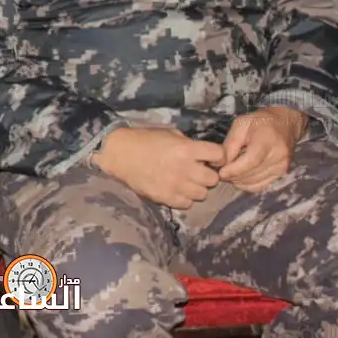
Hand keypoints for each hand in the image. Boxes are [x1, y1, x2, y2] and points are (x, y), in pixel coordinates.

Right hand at [92, 127, 224, 209]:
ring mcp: (175, 185)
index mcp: (186, 149)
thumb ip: (188, 143)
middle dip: (207, 174)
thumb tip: (203, 154)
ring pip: (202, 194)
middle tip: (197, 171)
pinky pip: (186, 204)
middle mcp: (184, 168)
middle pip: (213, 179)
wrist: (119, 153)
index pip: (218, 155)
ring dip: (196, 187)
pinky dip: (184, 197)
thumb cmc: (144, 139)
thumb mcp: (169, 133)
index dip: (218, 156)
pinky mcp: (165, 197)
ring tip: (186, 181)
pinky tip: (176, 189)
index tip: (212, 157)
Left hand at [217, 107, 306, 192]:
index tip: (221, 172)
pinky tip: (239, 178)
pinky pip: (261, 186)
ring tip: (228, 174)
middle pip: (252, 174)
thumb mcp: (241, 124)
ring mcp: (282, 166)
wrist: (284, 124)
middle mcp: (278, 156)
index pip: (251, 161)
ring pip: (255, 182)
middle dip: (233, 176)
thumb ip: (230, 143)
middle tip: (219, 173)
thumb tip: (220, 163)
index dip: (235, 169)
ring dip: (239, 181)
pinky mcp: (281, 173)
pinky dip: (247, 185)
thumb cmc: (260, 121)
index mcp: (267, 140)